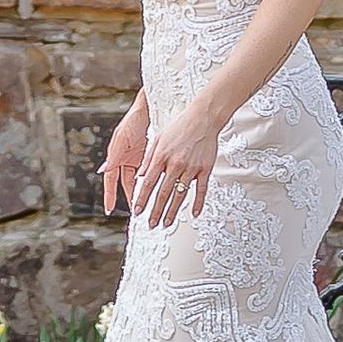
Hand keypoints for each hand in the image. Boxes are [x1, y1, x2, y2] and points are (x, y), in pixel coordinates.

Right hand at [102, 98, 149, 213]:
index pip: (111, 179)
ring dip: (142, 192)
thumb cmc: (133, 119)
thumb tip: (104, 171)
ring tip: (147, 204)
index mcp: (116, 155)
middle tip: (135, 211)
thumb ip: (114, 155)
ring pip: (140, 181)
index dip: (110, 194)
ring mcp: (139, 158)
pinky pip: (151, 173)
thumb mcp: (122, 138)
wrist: (151, 108)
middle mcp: (127, 159)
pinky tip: (159, 190)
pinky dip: (154, 182)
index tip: (109, 209)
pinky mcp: (152, 156)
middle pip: (127, 183)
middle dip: (130, 196)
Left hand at [132, 102, 222, 225]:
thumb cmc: (179, 126)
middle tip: (150, 224)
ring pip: (180, 195)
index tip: (137, 211)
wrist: (203, 117)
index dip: (142, 199)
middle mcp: (175, 164)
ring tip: (166, 224)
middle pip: (163, 193)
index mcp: (161, 156)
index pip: (148, 183)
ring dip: (172, 212)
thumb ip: (148, 158)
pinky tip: (194, 214)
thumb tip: (139, 176)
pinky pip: (201, 190)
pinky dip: (198, 203)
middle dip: (155, 211)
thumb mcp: (158, 138)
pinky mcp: (205, 169)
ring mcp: (191, 168)